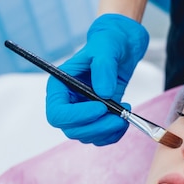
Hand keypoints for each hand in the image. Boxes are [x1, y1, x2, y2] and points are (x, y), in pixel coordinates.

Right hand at [46, 13, 148, 145]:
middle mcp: (67, 103)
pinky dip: (115, 134)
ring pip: (87, 136)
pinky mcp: (96, 120)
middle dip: (97, 127)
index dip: (77, 116)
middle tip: (120, 117)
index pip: (57, 113)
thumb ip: (103, 67)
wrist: (121, 50)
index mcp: (59, 86)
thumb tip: (104, 93)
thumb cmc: (108, 45)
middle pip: (71, 130)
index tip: (101, 107)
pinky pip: (101, 138)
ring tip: (125, 112)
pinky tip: (125, 118)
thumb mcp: (106, 47)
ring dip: (108, 131)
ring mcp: (81, 114)